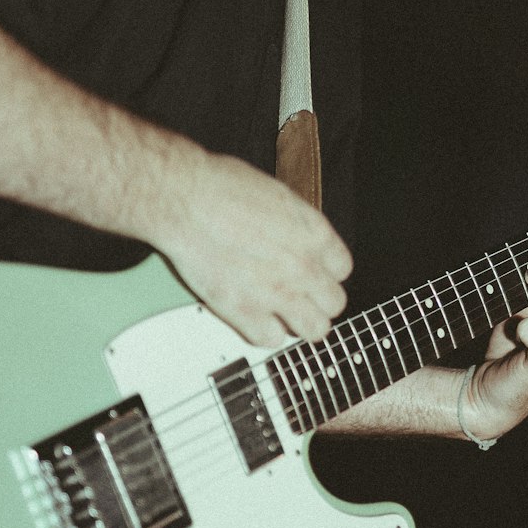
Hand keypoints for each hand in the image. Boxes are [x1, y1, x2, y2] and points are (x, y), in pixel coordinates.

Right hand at [159, 148, 351, 346]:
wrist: (184, 200)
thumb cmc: (221, 187)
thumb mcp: (277, 195)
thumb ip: (295, 225)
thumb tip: (296, 238)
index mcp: (314, 233)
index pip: (342, 269)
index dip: (325, 272)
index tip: (312, 271)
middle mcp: (303, 266)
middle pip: (334, 303)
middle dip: (317, 301)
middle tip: (298, 296)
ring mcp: (278, 292)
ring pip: (315, 329)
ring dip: (300, 323)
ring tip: (283, 314)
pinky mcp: (245, 311)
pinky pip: (272, 340)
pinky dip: (264, 332)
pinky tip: (253, 318)